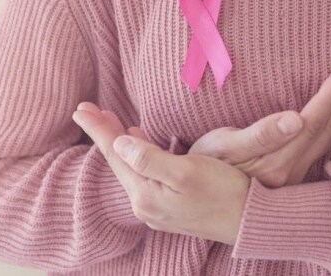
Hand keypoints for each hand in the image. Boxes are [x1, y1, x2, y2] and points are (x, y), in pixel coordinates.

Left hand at [71, 103, 249, 244]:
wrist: (250, 221)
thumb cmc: (223, 191)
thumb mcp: (186, 170)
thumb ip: (149, 157)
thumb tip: (120, 142)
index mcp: (145, 193)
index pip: (114, 154)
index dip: (98, 129)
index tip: (80, 108)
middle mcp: (145, 204)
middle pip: (119, 161)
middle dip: (104, 133)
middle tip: (87, 109)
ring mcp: (157, 207)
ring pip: (131, 166)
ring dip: (120, 142)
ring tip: (109, 121)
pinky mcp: (169, 205)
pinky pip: (144, 174)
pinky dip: (138, 154)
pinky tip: (138, 142)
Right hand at [187, 54, 330, 187]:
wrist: (199, 198)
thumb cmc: (204, 163)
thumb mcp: (223, 147)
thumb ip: (261, 135)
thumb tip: (296, 118)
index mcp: (278, 160)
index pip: (313, 122)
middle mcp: (293, 169)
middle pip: (329, 127)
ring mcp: (296, 173)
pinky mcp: (293, 172)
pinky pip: (325, 142)